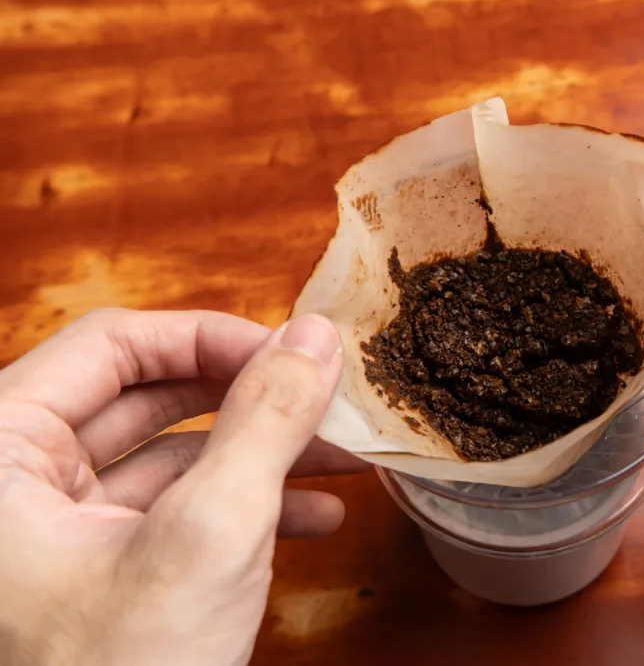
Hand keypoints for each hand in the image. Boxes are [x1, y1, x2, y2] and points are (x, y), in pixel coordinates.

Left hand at [0, 309, 363, 665]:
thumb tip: (315, 335)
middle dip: (251, 398)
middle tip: (324, 399)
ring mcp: (64, 535)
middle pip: (150, 396)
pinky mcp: (105, 575)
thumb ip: (264, 421)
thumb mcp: (210, 535)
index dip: (213, 336)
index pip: (114, 345)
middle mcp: (20, 486)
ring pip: (174, 456)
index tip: (295, 353)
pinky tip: (318, 518)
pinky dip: (249, 508)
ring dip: (263, 454)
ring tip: (344, 459)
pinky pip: (179, 513)